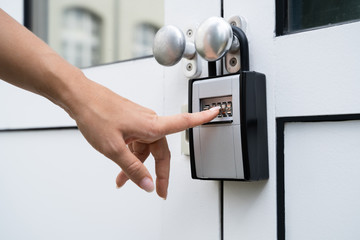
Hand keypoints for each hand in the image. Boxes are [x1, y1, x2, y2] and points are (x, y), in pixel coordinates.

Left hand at [71, 80, 218, 198]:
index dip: (202, 118)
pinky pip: (137, 141)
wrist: (79, 98)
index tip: (216, 111)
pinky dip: (131, 154)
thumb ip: (132, 168)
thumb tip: (147, 184)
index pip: (184, 122)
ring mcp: (139, 121)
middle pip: (161, 150)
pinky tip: (120, 165)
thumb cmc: (96, 114)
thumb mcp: (114, 148)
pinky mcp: (130, 121)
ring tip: (123, 180)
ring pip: (146, 147)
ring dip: (138, 165)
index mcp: (151, 125)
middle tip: (159, 190)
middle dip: (157, 172)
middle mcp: (148, 121)